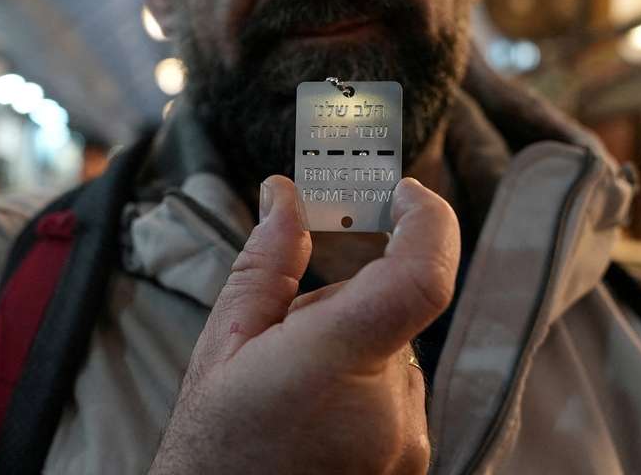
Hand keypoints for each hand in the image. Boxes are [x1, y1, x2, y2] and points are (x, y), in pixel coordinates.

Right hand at [150, 176, 459, 474]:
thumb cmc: (211, 451)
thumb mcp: (223, 346)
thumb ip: (266, 264)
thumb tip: (283, 196)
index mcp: (334, 364)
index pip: (421, 277)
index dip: (429, 223)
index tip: (406, 194)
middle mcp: (388, 409)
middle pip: (392, 313)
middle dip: (347, 305)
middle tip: (288, 337)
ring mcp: (406, 442)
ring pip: (395, 355)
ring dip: (355, 352)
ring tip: (293, 393)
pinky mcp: (414, 463)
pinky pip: (400, 397)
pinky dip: (365, 390)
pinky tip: (316, 418)